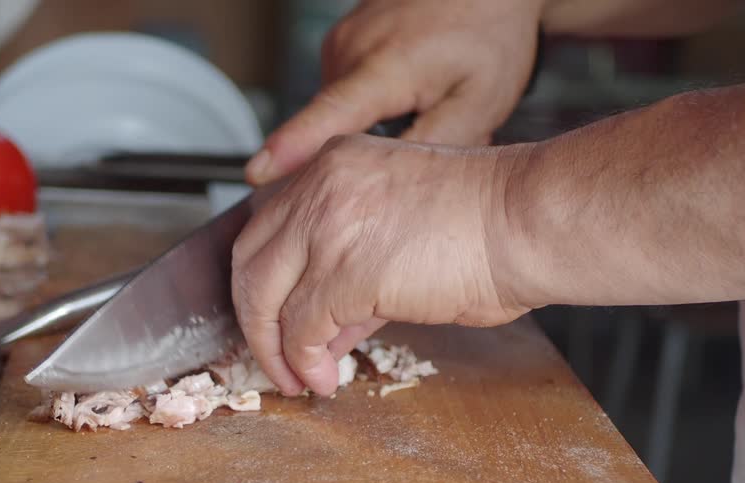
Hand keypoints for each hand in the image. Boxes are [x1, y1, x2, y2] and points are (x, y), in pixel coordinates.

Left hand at [232, 134, 533, 395]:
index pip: (266, 225)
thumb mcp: (399, 230)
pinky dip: (304, 362)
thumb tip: (321, 330)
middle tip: (272, 356)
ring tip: (295, 379)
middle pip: (250, 260)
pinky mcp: (344, 272)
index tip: (271, 317)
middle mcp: (320, 187)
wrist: (527, 220)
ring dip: (273, 349)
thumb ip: (350, 271)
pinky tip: (322, 378)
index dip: (261, 280)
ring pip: (265, 297)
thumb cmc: (488, 224)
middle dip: (254, 319)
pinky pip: (302, 329)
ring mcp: (327, 227)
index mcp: (333, 165)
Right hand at [246, 0, 541, 184]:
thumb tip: (389, 186)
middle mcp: (351, 51)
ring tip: (421, 102)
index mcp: (386, 66)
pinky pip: (343, 92)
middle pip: (334, 130)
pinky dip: (371, 105)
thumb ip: (435, 147)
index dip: (291, 148)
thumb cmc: (487, 34)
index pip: (329, 115)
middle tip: (427, 126)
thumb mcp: (481, 101)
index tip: (257, 173)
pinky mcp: (338, 43)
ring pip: (341, 113)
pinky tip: (406, 89)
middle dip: (370, 151)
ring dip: (374, 126)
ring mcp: (340, 43)